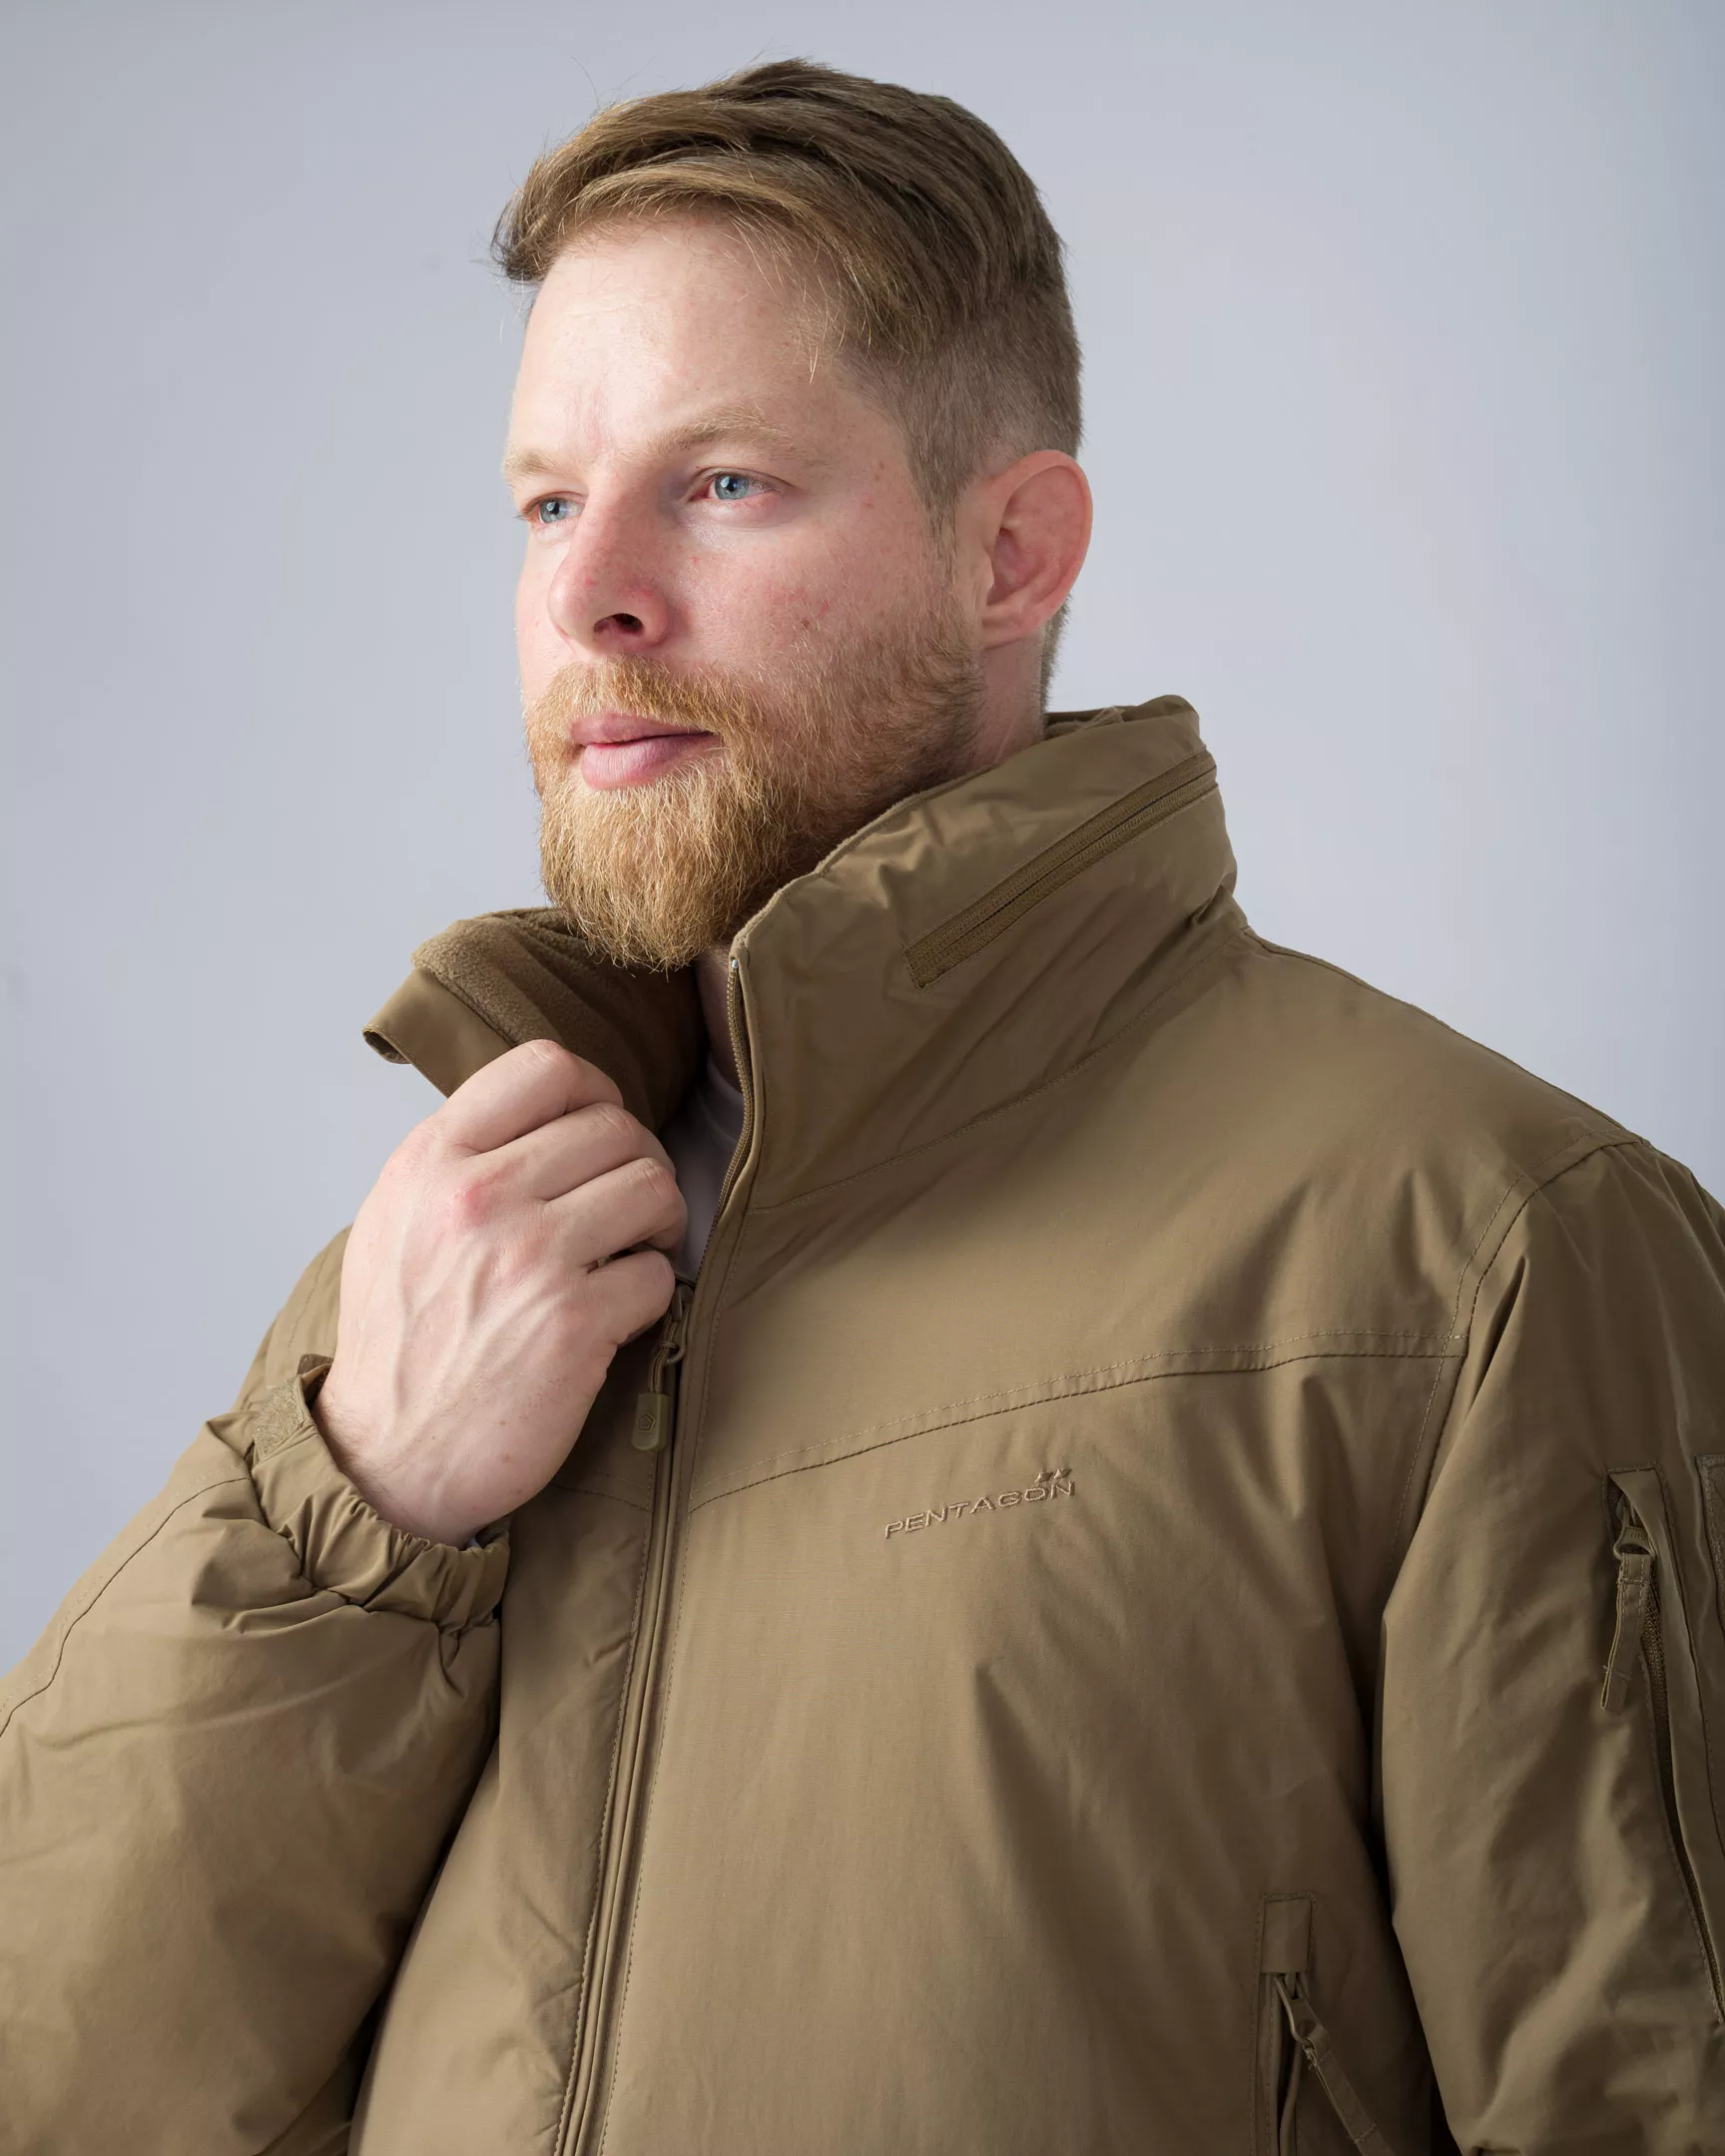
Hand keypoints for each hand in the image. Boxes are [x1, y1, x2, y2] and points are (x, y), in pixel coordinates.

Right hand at [313, 1041, 684, 1543]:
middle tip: (624, 1209)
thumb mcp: (397, 1219)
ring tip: (628, 1252)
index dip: (596, 1091)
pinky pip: (657, 1273)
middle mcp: (477, 1198)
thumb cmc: (400, 1342)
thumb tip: (548, 1113)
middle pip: (615, 1125)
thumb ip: (459, 1157)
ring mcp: (529, 1259)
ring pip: (653, 1186)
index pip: (545, 1065)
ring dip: (658, 1221)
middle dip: (637, 1164)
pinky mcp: (574, 1324)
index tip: (599, 1131)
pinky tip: (615, 1315)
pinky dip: (648, 1294)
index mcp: (431, 1161)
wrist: (387, 1458)